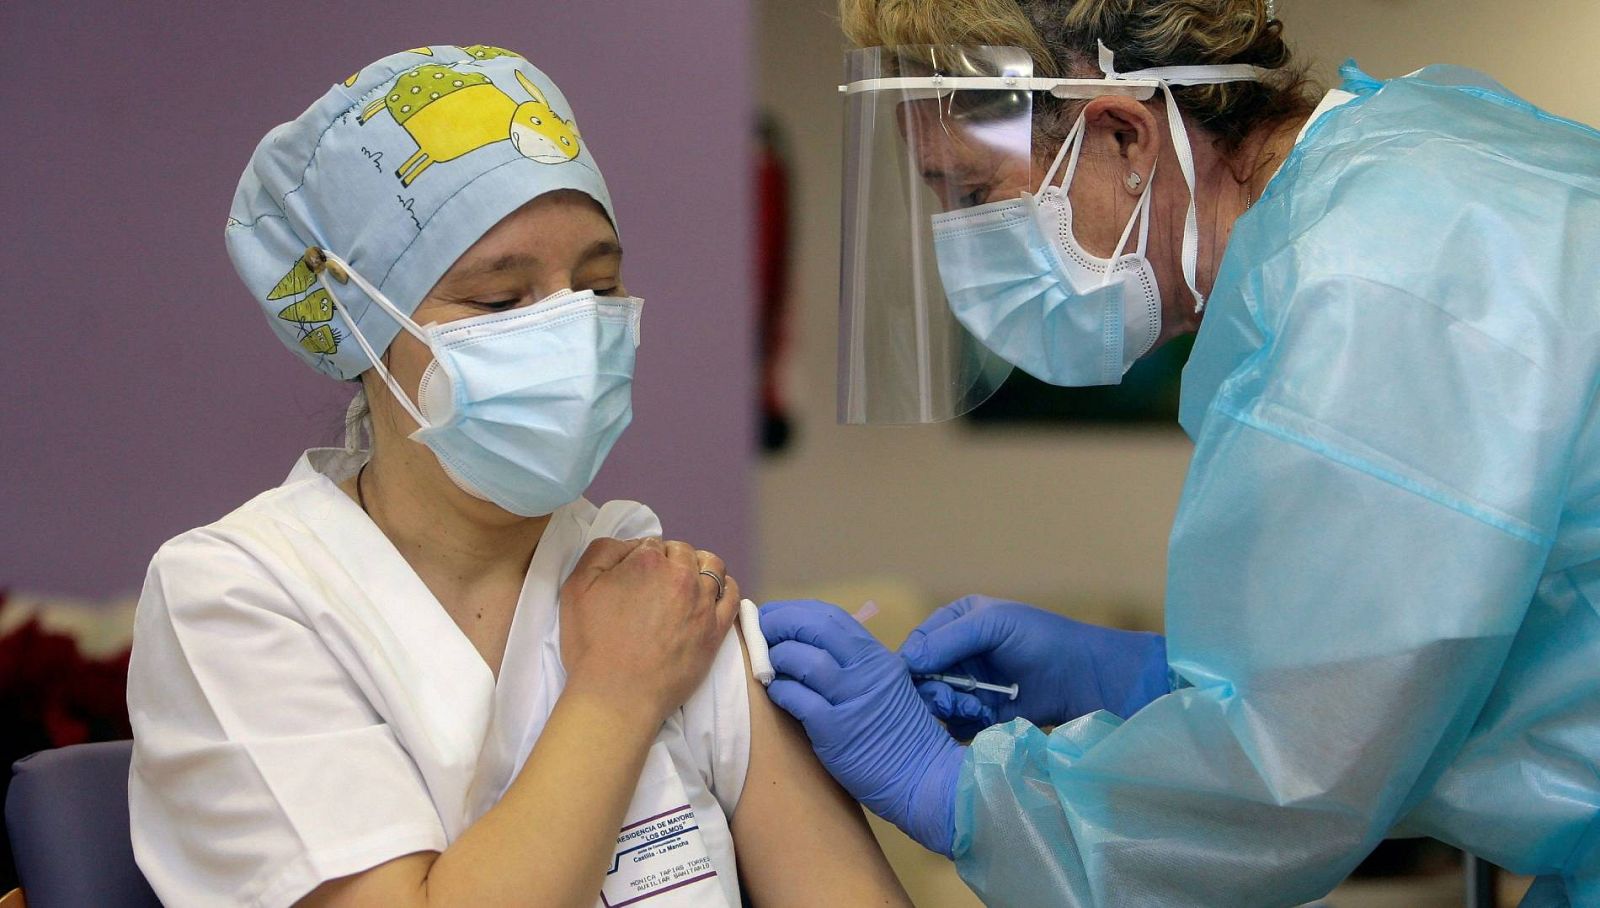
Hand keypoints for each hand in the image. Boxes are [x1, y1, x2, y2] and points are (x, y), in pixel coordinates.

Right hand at [560, 538, 738, 723]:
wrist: (618, 694)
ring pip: (711, 566)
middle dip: (669, 560)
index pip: (651, 544)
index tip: (633, 577)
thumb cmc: (592, 644)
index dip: (640, 557)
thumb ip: (602, 552)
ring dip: (698, 567)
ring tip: (685, 584)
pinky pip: (732, 595)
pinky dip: (724, 587)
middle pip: (682, 552)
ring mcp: (703, 602)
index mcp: (647, 561)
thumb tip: (629, 545)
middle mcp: (681, 576)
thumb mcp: (577, 587)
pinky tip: (712, 593)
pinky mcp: (717, 629)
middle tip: (654, 584)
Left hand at [759, 599, 963, 856]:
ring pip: (804, 659)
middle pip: (815, 628)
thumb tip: (808, 645)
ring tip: (764, 664)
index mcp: (878, 656)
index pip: (831, 616)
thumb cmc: (900, 735)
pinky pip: (798, 699)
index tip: (773, 615)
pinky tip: (775, 691)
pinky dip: (780, 690)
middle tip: (758, 631)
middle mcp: (867, 670)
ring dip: (776, 656)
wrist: (923, 779)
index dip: (795, 610)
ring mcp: (852, 698)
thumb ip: (855, 664)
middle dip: (779, 623)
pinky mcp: (836, 730)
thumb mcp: (885, 686)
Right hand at [900, 595, 1168, 739]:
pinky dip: (967, 723)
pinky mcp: (982, 715)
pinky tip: (988, 717)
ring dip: (953, 708)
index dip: (912, 665)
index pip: (916, 644)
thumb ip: (948, 640)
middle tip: (955, 700)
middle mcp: (958, 654)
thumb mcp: (993, 625)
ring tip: (977, 707)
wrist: (1085, 679)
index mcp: (956, 622)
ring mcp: (969, 686)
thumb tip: (906, 662)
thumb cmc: (1043, 640)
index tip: (920, 681)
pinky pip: (955, 725)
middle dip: (935, 691)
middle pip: (921, 679)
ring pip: (936, 705)